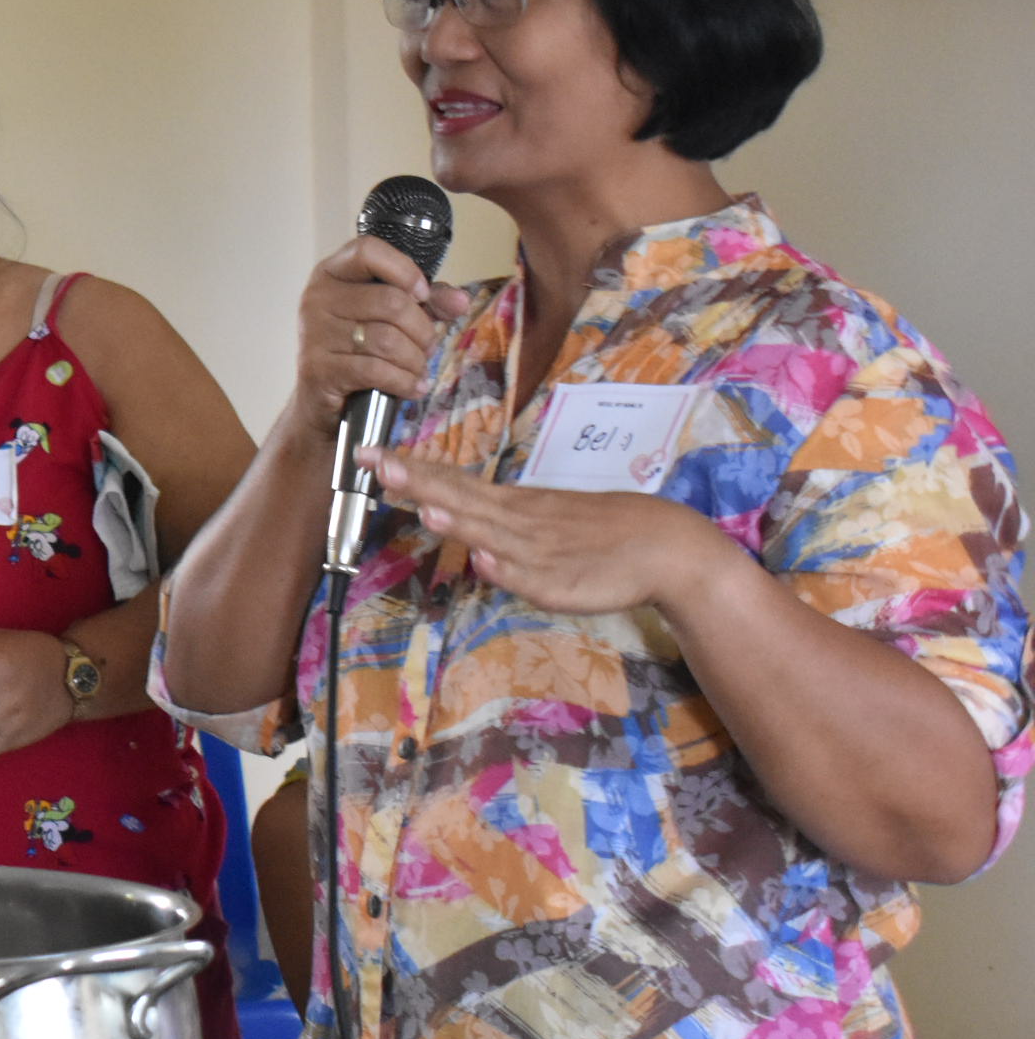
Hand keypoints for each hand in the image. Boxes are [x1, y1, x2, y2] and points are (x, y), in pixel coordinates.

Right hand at [288, 236, 468, 445]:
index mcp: (332, 274)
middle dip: (422, 329)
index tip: (422, 294)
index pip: (366, 250)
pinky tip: (414, 387)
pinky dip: (404, 381)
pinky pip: (376, 371)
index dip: (403, 269)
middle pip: (390, 301)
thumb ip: (425, 301)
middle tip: (428, 346)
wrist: (319, 400)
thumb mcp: (389, 316)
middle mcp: (317, 298)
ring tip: (418, 368)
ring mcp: (314, 334)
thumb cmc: (357, 349)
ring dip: (415, 359)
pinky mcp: (318, 369)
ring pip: (387, 340)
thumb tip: (459, 302)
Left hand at [371, 447, 740, 615]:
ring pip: (493, 533)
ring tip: (423, 503)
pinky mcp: (560, 584)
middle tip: (377, 462)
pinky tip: (482, 559)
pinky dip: (506, 568)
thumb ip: (502, 530)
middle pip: (464, 498)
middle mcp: (521, 522)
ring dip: (458, 518)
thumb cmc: (601, 533)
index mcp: (515, 506)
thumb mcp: (545, 525)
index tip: (372, 455)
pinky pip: (529, 577)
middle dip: (419, 481)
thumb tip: (463, 533)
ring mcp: (540, 552)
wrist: (667, 548)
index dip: (414, 470)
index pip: (456, 483)